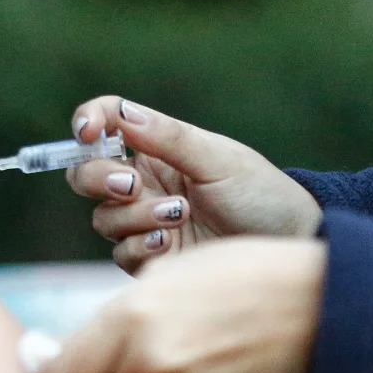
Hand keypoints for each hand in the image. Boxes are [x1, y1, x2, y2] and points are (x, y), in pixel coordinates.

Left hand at [37, 237, 326, 372]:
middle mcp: (151, 371)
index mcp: (131, 324)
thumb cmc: (240, 275)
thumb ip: (110, 322)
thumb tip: (61, 358)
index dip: (48, 369)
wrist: (322, 307)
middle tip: (95, 360)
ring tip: (158, 356)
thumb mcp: (165, 278)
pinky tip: (195, 370)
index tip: (48, 359)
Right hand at [66, 96, 321, 274]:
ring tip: (180, 216)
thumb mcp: (218, 159)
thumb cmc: (261, 194)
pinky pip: (121, 253)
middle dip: (101, 178)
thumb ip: (168, 138)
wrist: (286, 246)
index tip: (88, 132)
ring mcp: (144, 223)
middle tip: (133, 185)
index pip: (106, 125)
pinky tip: (170, 242)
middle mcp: (144, 184)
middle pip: (86, 176)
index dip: (88, 123)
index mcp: (156, 149)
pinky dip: (140, 246)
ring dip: (136, 216)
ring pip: (104, 218)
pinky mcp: (150, 259)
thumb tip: (120, 113)